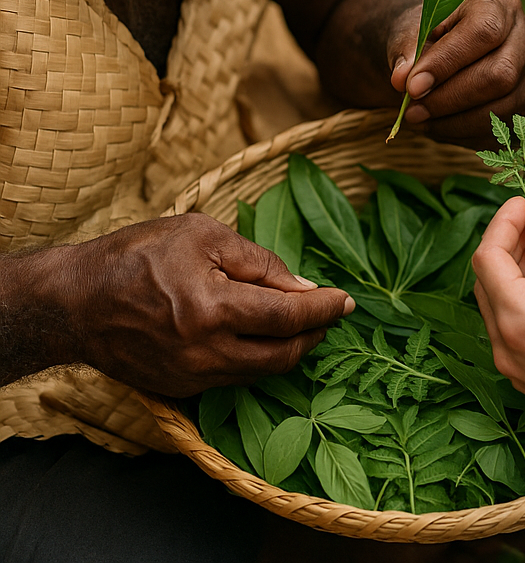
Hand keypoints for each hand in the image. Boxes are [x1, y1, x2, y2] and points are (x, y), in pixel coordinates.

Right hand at [49, 214, 352, 396]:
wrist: (75, 301)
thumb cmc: (139, 255)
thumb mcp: (203, 235)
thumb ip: (259, 263)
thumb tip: (303, 287)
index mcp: (213, 310)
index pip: (288, 318)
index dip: (325, 310)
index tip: (348, 301)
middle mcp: (205, 354)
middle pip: (283, 354)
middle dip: (314, 334)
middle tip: (329, 312)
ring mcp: (191, 378)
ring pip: (261, 371)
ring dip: (290, 349)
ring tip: (303, 323)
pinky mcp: (179, 390)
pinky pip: (234, 378)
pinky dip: (258, 360)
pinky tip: (264, 338)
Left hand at [389, 0, 524, 143]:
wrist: (443, 47)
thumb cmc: (429, 34)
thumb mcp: (411, 29)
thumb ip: (407, 48)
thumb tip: (403, 80)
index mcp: (499, 4)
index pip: (483, 32)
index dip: (447, 63)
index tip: (411, 86)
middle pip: (499, 74)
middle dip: (450, 98)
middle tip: (412, 110)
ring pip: (503, 107)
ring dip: (455, 122)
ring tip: (419, 120)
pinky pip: (502, 129)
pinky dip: (465, 135)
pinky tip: (438, 127)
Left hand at [473, 196, 524, 448]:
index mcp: (520, 320)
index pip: (487, 256)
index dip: (503, 222)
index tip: (524, 201)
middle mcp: (506, 348)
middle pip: (487, 280)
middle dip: (509, 242)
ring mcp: (515, 368)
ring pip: (498, 303)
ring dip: (517, 268)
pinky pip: (512, 327)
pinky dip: (524, 296)